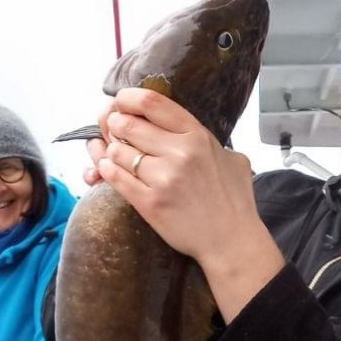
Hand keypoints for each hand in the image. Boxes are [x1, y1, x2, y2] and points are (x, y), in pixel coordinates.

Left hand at [92, 88, 283, 319]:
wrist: (232, 242)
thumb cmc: (233, 202)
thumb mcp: (232, 158)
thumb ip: (209, 140)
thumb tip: (188, 130)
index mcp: (197, 136)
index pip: (151, 103)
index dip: (127, 98)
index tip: (121, 102)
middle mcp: (179, 153)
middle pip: (128, 124)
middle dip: (114, 125)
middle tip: (114, 131)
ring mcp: (163, 179)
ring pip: (118, 151)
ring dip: (111, 151)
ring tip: (116, 154)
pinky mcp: (150, 203)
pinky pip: (115, 178)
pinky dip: (107, 170)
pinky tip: (108, 168)